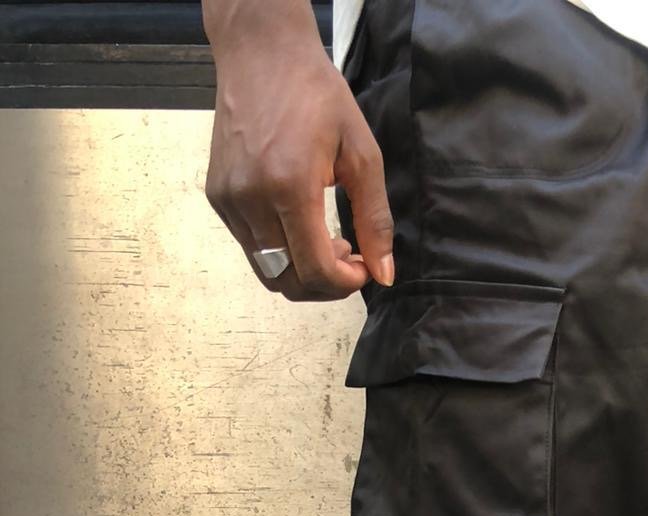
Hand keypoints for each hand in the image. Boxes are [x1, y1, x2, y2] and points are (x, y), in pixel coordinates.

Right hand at [205, 38, 393, 300]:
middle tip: (347, 254)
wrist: (261, 53)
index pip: (315, 271)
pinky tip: (298, 222)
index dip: (345, 284)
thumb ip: (375, 219)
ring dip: (302, 270)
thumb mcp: (362, 153)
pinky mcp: (218, 197)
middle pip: (289, 282)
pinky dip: (280, 251)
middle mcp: (251, 199)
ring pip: (268, 271)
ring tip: (325, 238)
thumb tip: (384, 274)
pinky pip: (251, 248)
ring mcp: (229, 200)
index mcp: (289, 187)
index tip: (363, 268)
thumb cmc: (316, 95)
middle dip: (325, 284)